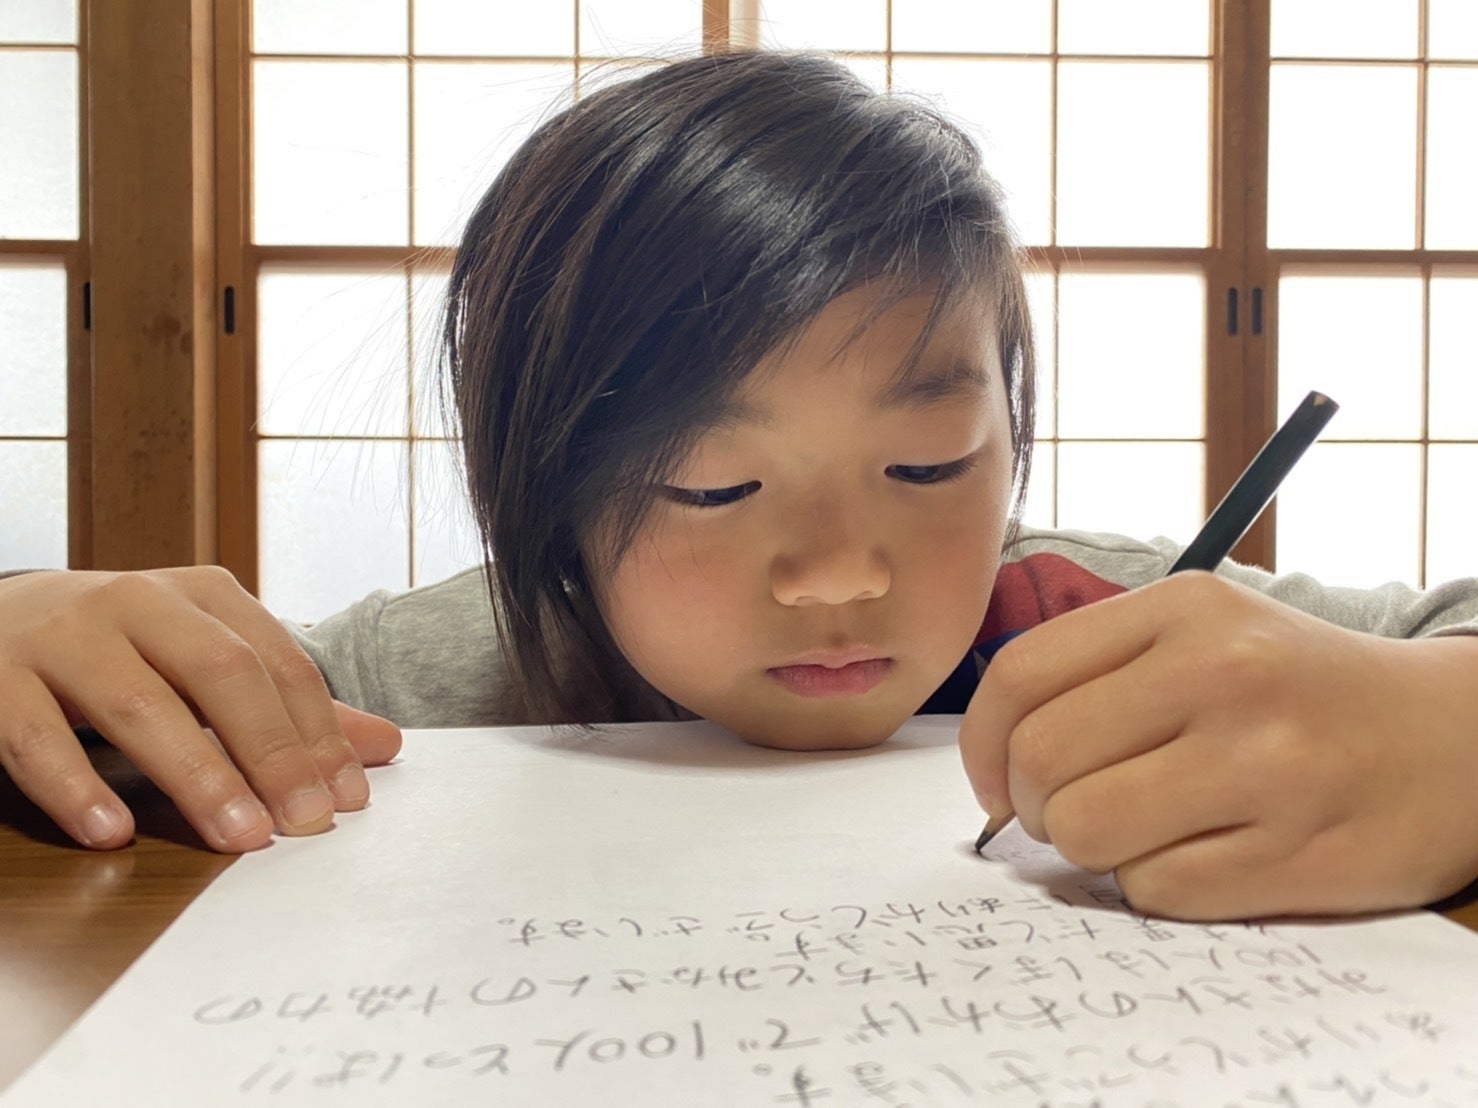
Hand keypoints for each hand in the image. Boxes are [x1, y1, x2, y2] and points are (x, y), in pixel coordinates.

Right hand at [0, 567, 401, 851]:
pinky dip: (77, 787)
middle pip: (220, 674)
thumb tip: (385, 747)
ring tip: (238, 835)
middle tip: (305, 821)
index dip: (318, 731)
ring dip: (196, 776)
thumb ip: (290, 707)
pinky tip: (113, 831)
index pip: (276, 662)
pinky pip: (34, 736)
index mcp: (203, 594)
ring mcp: (64, 635)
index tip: (346, 797)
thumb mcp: (206, 661)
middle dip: (272, 752)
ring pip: (137, 704)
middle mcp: (138, 601)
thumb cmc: (124, 648)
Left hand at [960, 571, 1477, 919]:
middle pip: (1042, 761)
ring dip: (1088, 848)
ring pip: (1086, 833)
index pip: (1021, 676)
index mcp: (1186, 609)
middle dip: (1031, 804)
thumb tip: (992, 763)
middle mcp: (1225, 676)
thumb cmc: (1297, 687)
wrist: (1453, 739)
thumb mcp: (1203, 632)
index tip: (996, 780)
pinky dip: (1152, 884)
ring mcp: (1265, 767)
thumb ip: (1096, 672)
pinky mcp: (1296, 854)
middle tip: (1065, 811)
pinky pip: (1154, 890)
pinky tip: (1198, 854)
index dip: (982, 744)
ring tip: (1134, 830)